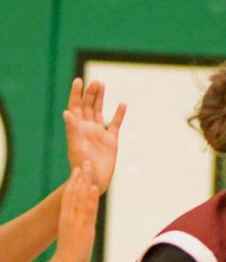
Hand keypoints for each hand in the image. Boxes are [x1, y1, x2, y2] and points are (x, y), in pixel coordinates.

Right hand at [52, 163, 99, 261]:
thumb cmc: (69, 257)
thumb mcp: (72, 239)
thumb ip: (77, 229)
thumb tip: (84, 227)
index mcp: (66, 219)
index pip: (69, 196)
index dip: (74, 182)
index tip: (78, 170)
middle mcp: (70, 217)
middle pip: (74, 192)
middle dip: (81, 177)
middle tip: (86, 162)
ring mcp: (76, 222)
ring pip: (80, 197)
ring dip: (85, 182)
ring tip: (89, 168)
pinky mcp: (83, 228)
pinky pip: (87, 210)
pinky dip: (90, 198)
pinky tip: (93, 187)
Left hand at [64, 77, 125, 194]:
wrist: (94, 181)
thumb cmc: (81, 166)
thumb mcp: (75, 146)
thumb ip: (72, 130)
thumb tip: (66, 113)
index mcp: (76, 128)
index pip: (75, 106)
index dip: (76, 93)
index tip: (78, 80)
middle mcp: (87, 128)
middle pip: (87, 106)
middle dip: (90, 93)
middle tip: (96, 82)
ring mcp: (99, 134)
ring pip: (99, 112)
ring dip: (100, 98)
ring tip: (102, 85)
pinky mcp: (111, 141)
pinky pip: (115, 125)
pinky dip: (119, 115)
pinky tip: (122, 104)